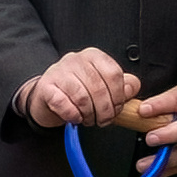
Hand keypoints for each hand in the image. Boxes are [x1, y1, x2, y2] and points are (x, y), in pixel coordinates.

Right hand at [20, 46, 139, 130]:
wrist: (47, 97)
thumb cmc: (77, 90)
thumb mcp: (103, 85)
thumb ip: (122, 85)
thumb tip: (130, 88)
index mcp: (94, 56)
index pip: (113, 74)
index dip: (119, 96)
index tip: (117, 109)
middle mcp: (76, 60)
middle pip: (99, 87)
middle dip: (105, 110)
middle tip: (104, 120)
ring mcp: (59, 71)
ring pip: (82, 97)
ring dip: (89, 114)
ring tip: (89, 119)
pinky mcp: (46, 86)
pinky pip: (64, 104)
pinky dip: (73, 115)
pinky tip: (75, 117)